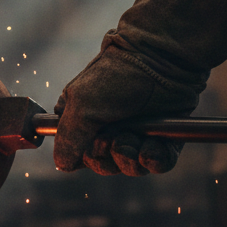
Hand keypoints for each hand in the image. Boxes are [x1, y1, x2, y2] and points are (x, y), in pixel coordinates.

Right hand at [53, 0, 226, 175]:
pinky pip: (159, 163)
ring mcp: (136, 133)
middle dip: (110, 158)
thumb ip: (67, 139)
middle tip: (117, 138)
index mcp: (82, 120)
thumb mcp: (82, 106)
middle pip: (104, 165)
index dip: (86, 157)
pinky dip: (156, 161)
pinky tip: (154, 148)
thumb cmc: (115, 76)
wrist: (162, 58)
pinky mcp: (163, 135)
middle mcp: (108, 129)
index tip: (93, 143)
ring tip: (137, 139)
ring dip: (132, 160)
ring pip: (131, 167)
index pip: (78, 155)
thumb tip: (62, 164)